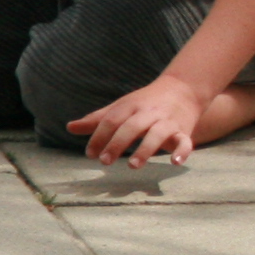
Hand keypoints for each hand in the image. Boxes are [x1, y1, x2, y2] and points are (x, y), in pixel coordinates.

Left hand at [69, 76, 205, 166]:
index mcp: (130, 106)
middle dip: (117, 143)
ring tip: (132, 165)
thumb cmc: (144, 103)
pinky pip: (185, 141)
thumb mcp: (121, 107)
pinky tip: (175, 162)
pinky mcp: (183, 131)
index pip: (112, 120)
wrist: (183, 89)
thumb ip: (97, 120)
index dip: (99, 136)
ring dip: (145, 149)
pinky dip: (182, 151)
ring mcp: (167, 122)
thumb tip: (70, 127)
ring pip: (157, 134)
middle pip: (132, 126)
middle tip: (104, 161)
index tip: (90, 153)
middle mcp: (148, 113)